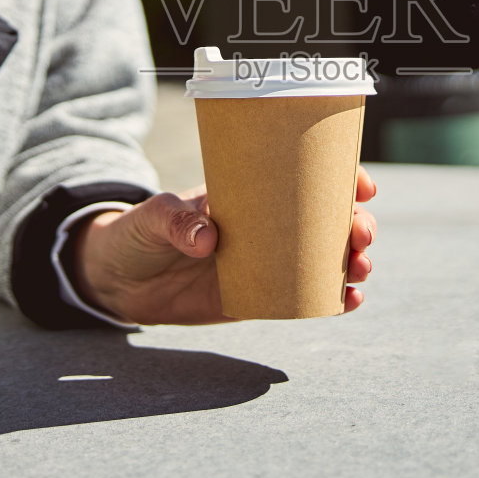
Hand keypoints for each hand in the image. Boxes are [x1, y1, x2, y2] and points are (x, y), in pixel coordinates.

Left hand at [73, 165, 378, 324]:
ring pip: (324, 259)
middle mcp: (266, 226)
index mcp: (248, 194)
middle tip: (360, 233)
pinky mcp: (256, 298)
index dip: (341, 177)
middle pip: (327, 220)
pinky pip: (303, 298)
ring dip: (352, 261)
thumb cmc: (137, 233)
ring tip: (361, 268)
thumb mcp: (151, 217)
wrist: (116, 279)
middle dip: (356, 224)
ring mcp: (265, 262)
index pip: (304, 177)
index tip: (362, 184)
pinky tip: (352, 300)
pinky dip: (333, 299)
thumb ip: (175, 221)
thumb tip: (208, 239)